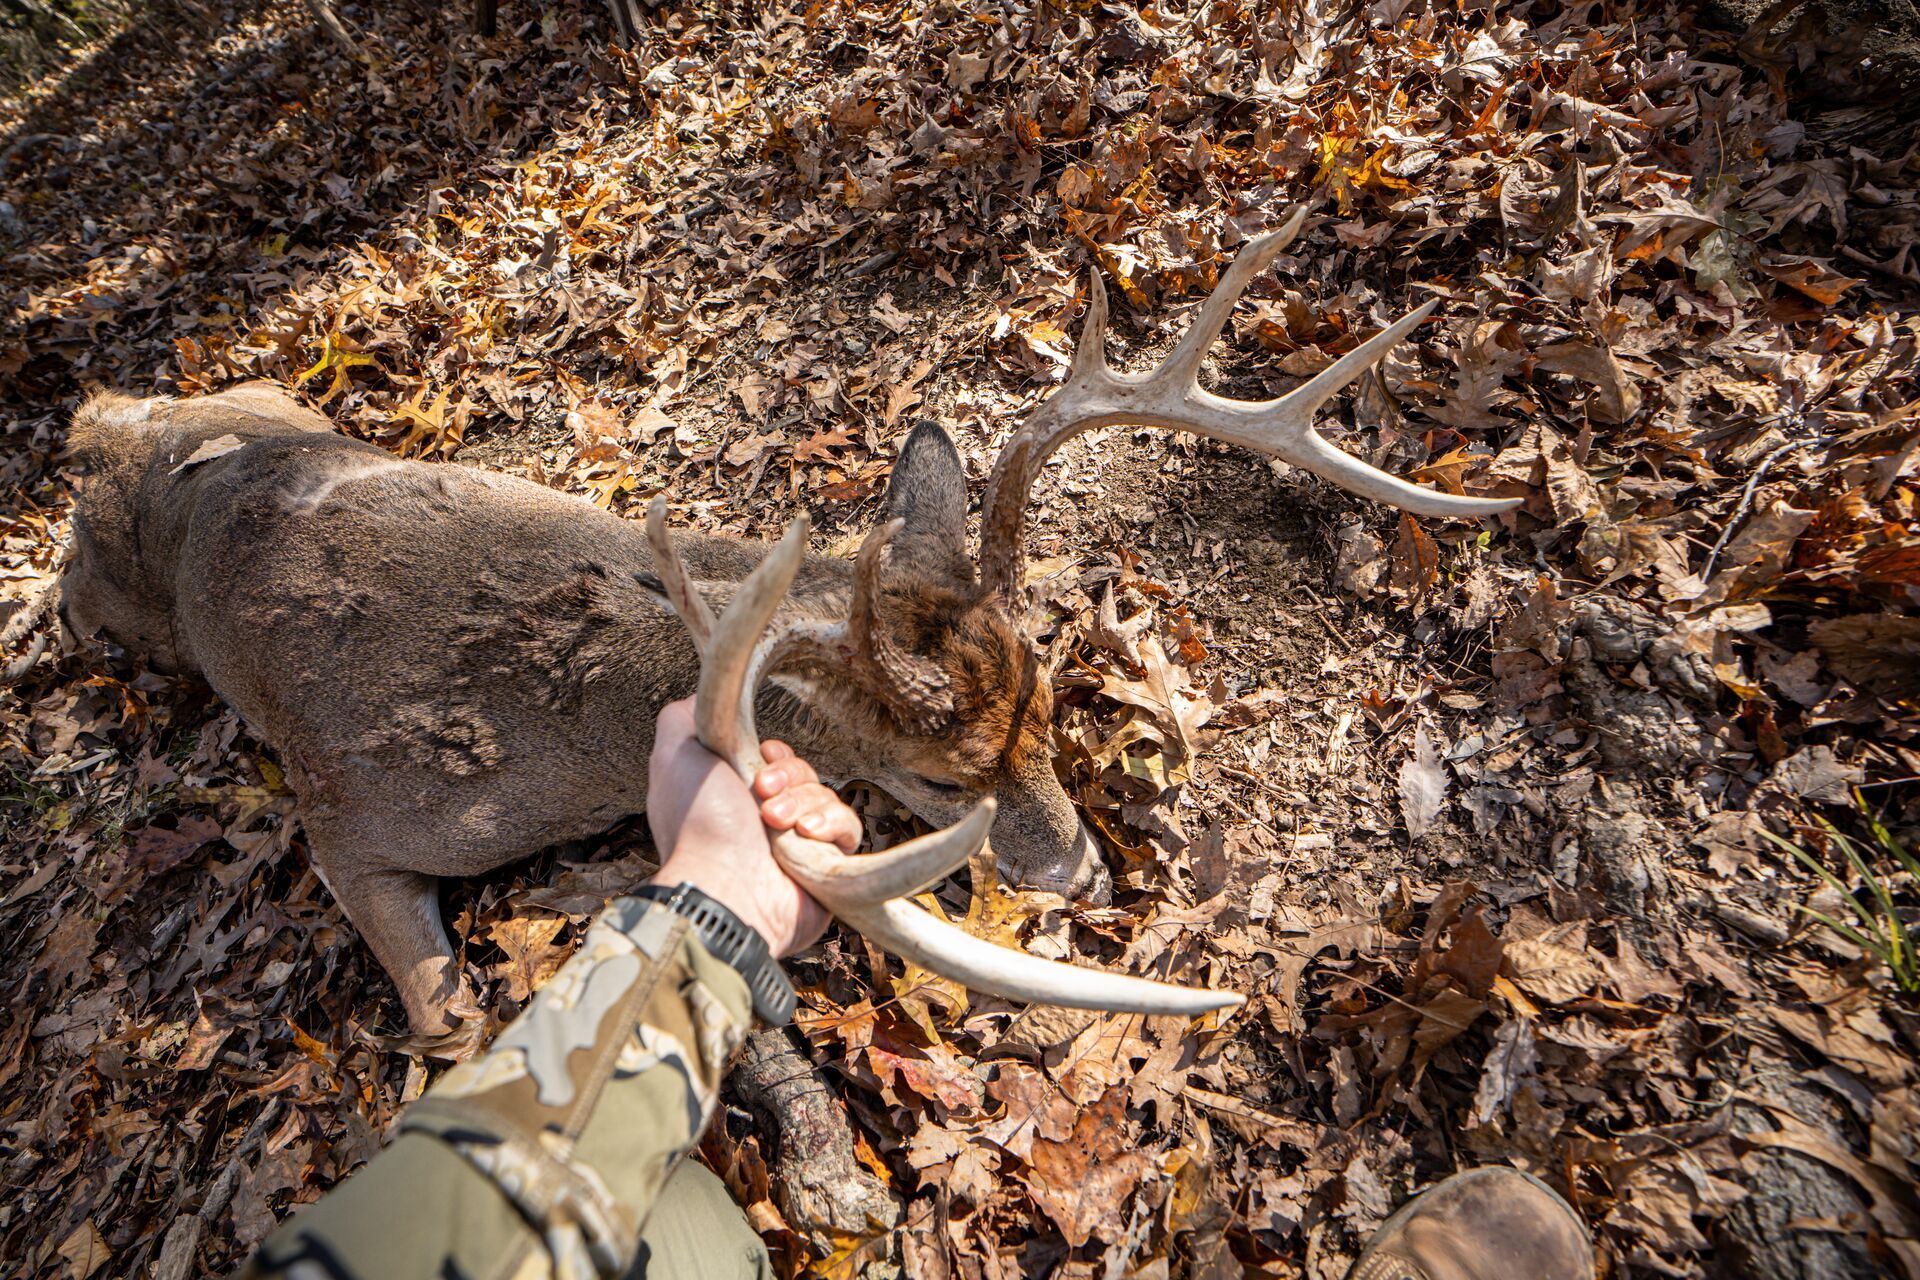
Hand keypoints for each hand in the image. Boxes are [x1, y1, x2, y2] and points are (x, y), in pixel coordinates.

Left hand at [645, 698, 856, 957]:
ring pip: (826, 797)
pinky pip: (849, 828)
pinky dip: (830, 825)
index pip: (777, 759)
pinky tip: (805, 836)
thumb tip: (712, 695)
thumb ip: (687, 717)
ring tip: (775, 823)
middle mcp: (767, 820)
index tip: (763, 758)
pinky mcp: (826, 866)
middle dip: (788, 777)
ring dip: (802, 803)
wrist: (725, 886)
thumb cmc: (698, 825)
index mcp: (737, 796)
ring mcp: (798, 845)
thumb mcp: (675, 754)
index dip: (777, 755)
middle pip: (804, 773)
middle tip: (761, 795)